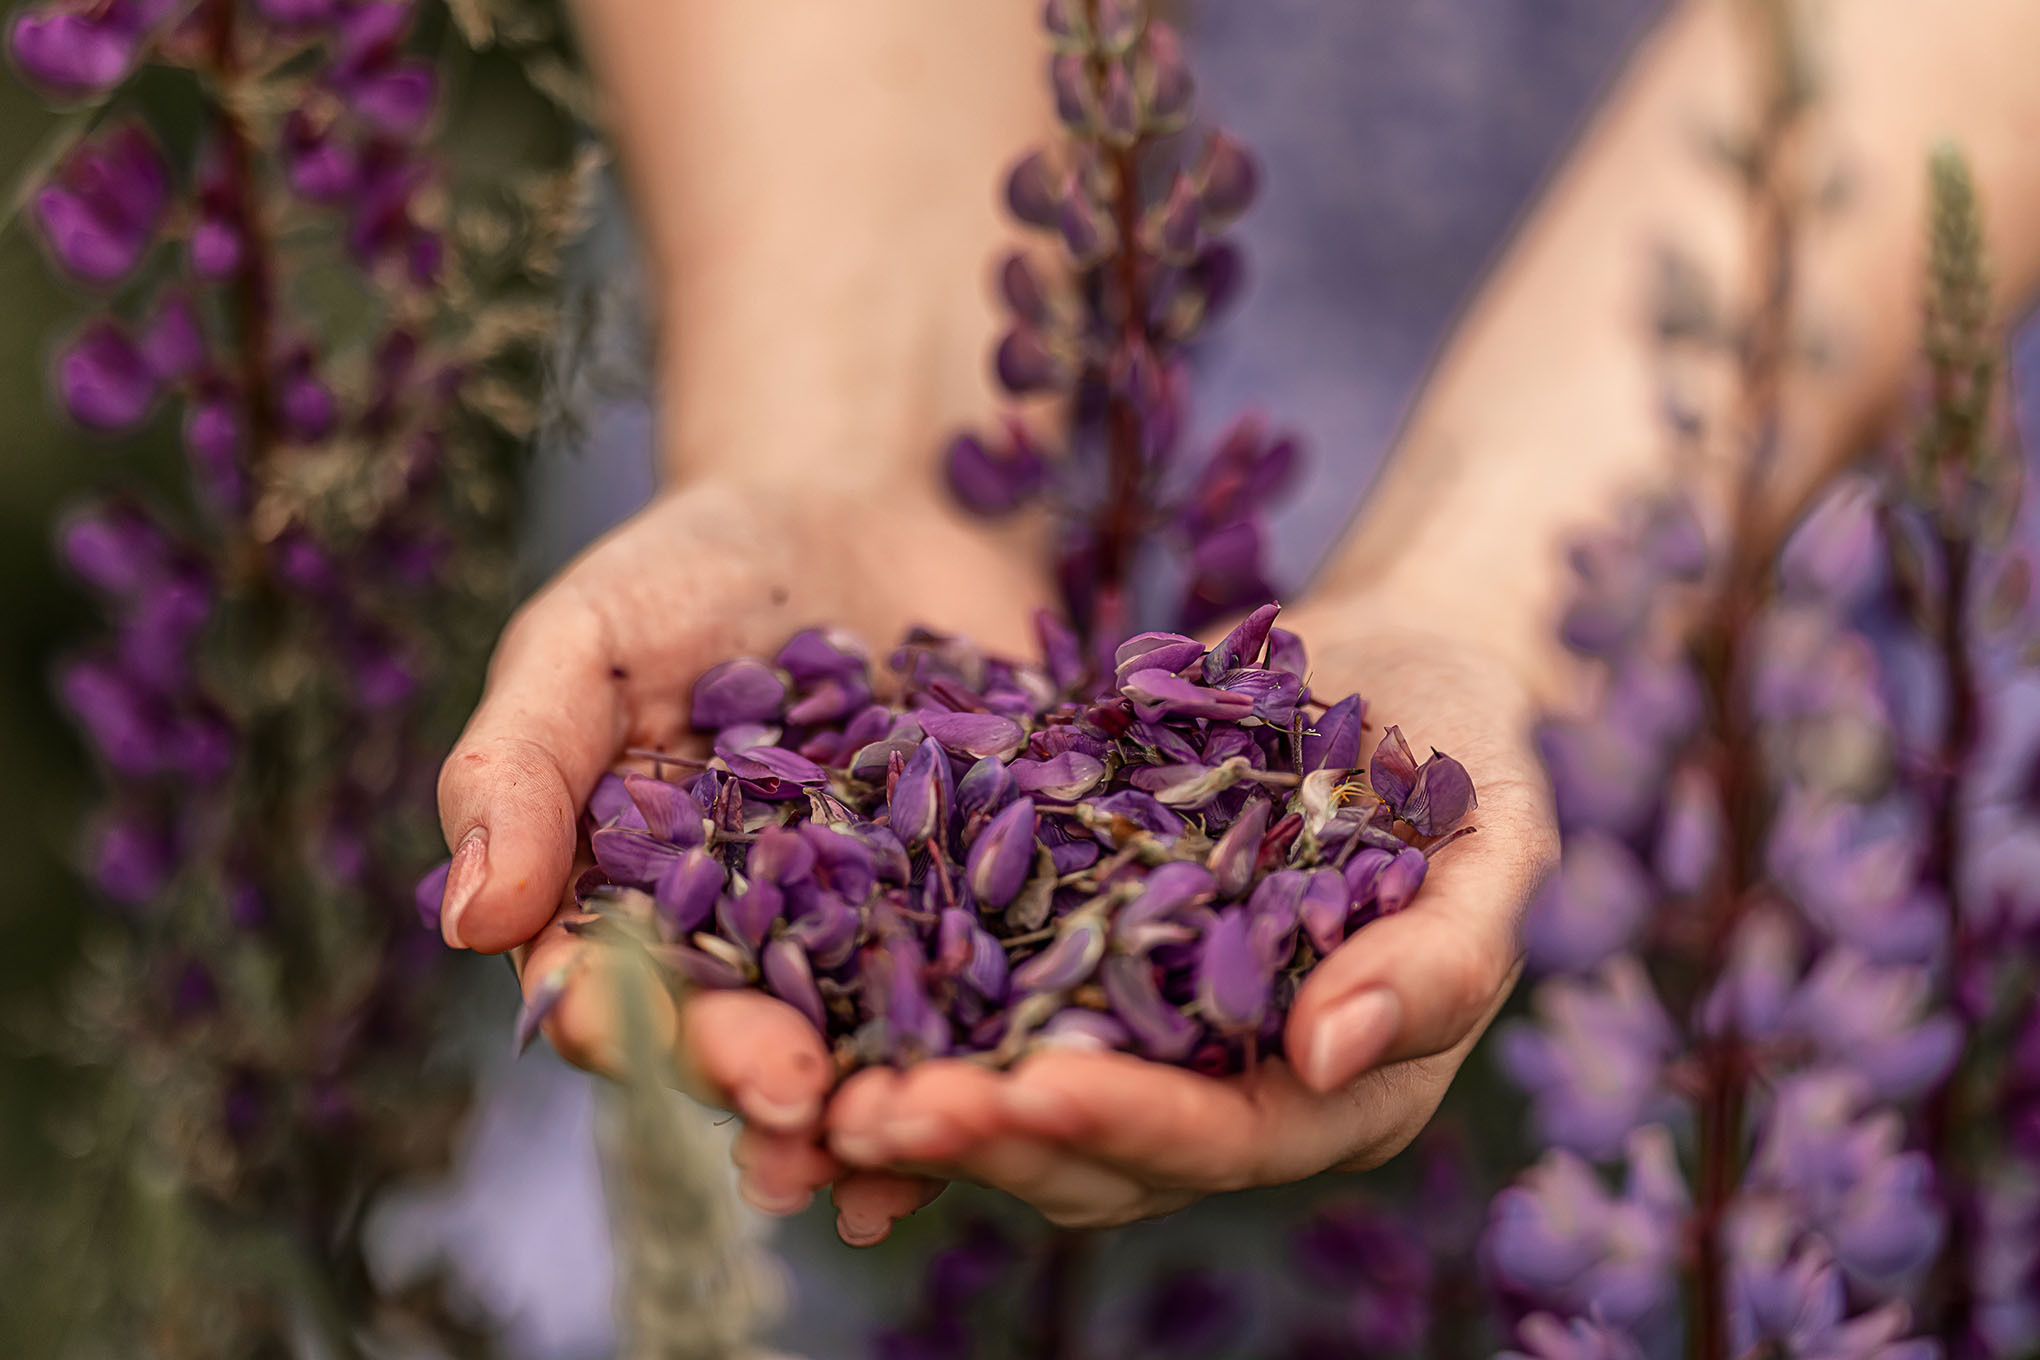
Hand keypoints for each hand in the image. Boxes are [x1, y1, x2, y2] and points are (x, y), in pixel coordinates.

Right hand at [432, 476, 1046, 1221]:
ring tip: (917, 1136)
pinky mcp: (985, 899)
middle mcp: (748, 943)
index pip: (619, 998)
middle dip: (775, 1087)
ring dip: (890, 1105)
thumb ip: (517, 764)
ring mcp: (869, 929)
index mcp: (628, 905)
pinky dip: (1009, 1035)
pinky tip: (1035, 1079)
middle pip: (749, 1040)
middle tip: (812, 1113)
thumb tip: (470, 922)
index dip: (657, 1039)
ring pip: (869, 1044)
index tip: (689, 1051)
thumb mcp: (586, 637)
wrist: (868, 492)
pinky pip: (997, 983)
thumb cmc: (696, 561)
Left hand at [813, 603, 1557, 1234]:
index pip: (1223, 1135)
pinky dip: (914, 1029)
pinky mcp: (1085, 963)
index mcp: (1340, 1089)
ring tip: (822, 1096)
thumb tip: (1327, 1053)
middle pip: (1103, 1153)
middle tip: (875, 1115)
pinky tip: (822, 1016)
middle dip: (991, 1138)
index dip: (1125, 1121)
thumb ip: (1437, 958)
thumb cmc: (1472, 749)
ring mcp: (1153, 1035)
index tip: (1025, 1090)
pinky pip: (991, 1016)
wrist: (1399, 668)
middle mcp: (1236, 1089)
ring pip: (1029, 1109)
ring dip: (930, 1108)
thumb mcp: (1494, 843)